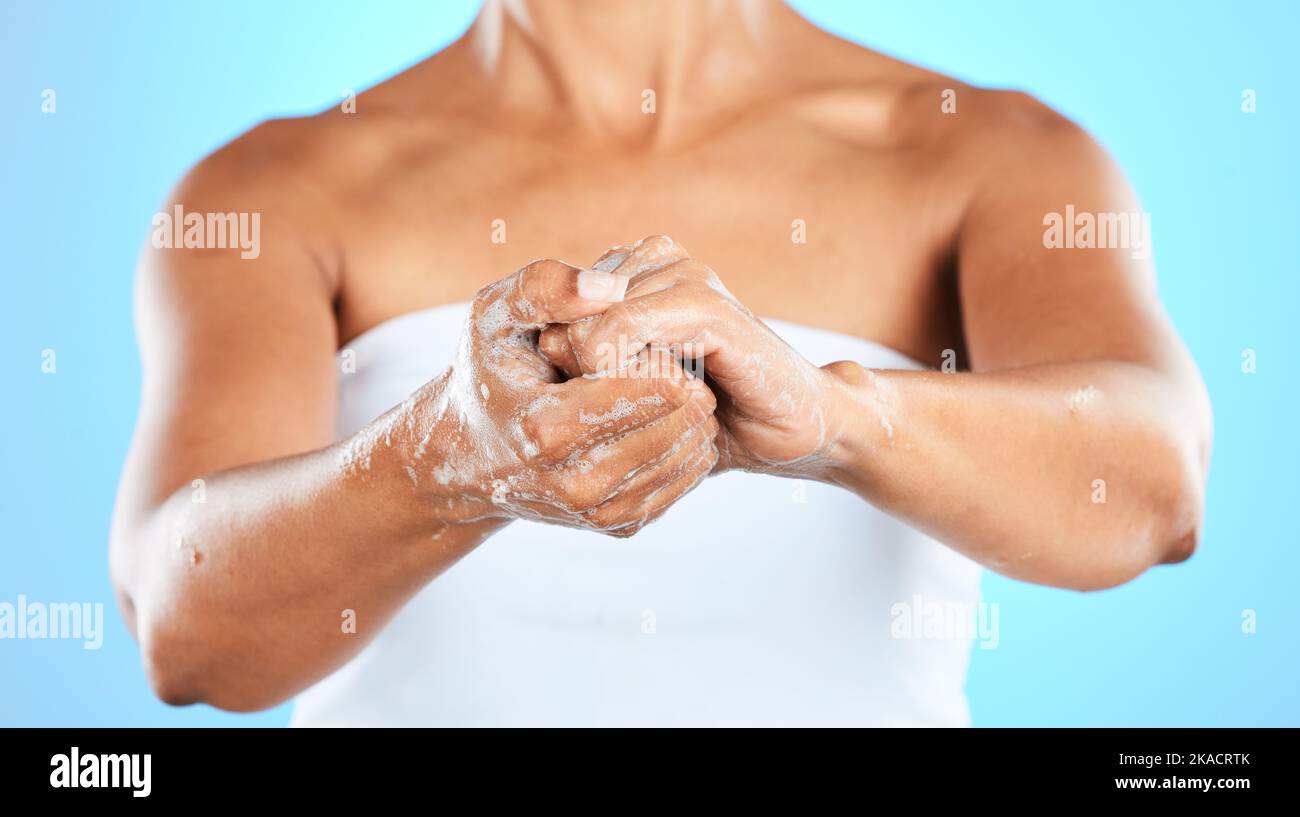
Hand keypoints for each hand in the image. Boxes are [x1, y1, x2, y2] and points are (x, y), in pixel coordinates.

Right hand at [405, 257, 718, 536]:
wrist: (470, 456)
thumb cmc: (490, 373)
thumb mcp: (493, 315)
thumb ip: (545, 286)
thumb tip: (613, 284)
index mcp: (546, 429)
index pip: (657, 388)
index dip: (665, 350)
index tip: (646, 334)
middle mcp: (577, 482)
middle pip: (682, 422)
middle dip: (686, 381)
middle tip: (666, 357)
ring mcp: (601, 512)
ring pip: (693, 451)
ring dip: (692, 412)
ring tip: (665, 386)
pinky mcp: (622, 526)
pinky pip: (688, 477)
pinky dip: (687, 442)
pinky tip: (663, 418)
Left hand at [538, 236, 845, 475]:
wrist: (786, 433)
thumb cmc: (706, 416)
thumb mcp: (628, 392)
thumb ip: (584, 361)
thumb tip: (548, 344)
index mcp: (635, 269)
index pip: (553, 301)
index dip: (559, 360)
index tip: (603, 400)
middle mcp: (657, 259)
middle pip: (565, 313)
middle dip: (580, 373)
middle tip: (633, 406)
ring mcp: (684, 275)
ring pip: (587, 324)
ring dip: (603, 384)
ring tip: (656, 405)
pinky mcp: (707, 306)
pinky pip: (622, 334)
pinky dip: (621, 378)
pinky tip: (656, 403)